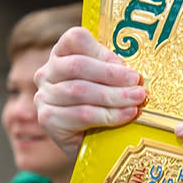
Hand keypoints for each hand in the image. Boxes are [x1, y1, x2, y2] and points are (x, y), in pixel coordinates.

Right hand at [34, 26, 144, 153]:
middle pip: (78, 66)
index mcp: (63, 54)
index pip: (74, 38)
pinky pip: (80, 114)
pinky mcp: (47, 119)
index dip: (101, 50)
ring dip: (114, 96)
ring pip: (80, 91)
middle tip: (137, 84)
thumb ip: (117, 70)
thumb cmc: (107, 106)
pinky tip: (126, 115)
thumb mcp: (112, 82)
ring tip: (137, 100)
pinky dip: (108, 115)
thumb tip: (133, 73)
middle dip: (112, 75)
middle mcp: (48, 72)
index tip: (125, 64)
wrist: (96, 143)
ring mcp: (44, 96)